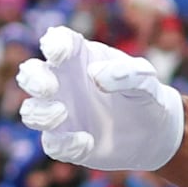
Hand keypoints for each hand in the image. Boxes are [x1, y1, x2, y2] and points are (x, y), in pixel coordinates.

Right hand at [16, 27, 184, 171]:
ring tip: (62, 113)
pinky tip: (87, 141)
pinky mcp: (66, 142)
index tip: (59, 53)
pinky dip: (64, 144)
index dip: (53, 44)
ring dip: (40, 113)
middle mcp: (62, 83)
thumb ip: (128, 73)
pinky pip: (53, 145)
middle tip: (49, 87)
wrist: (156, 134)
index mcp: (79, 58)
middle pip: (31, 74)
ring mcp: (61, 113)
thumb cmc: (145, 96)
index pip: (57, 41)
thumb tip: (96, 75)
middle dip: (33, 79)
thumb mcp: (146, 81)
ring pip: (31, 112)